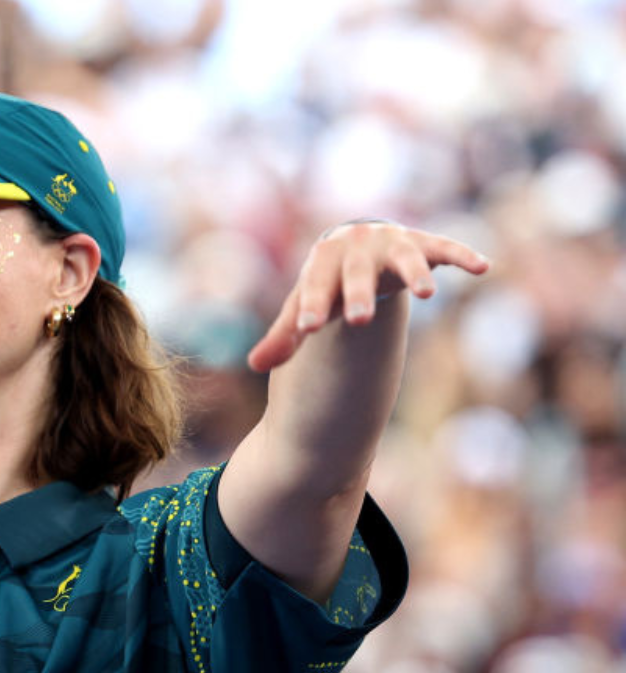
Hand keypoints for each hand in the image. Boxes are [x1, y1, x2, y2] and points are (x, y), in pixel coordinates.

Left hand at [246, 221, 488, 372]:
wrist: (353, 242)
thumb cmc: (326, 283)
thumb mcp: (306, 304)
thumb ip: (284, 335)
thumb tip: (254, 366)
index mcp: (322, 263)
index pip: (314, 288)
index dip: (312, 307)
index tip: (306, 329)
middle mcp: (356, 248)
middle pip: (356, 275)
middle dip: (358, 295)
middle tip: (358, 321)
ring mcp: (392, 244)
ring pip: (404, 258)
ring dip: (415, 272)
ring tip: (426, 293)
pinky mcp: (422, 243)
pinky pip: (444, 247)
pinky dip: (461, 255)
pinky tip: (483, 267)